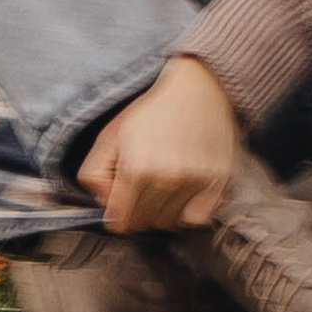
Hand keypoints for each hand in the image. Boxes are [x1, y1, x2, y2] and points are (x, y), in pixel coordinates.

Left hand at [77, 54, 239, 235]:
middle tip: (144, 183)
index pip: (120, 223)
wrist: (200, 87)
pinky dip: (188, 211)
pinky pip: (196, 220)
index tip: (122, 200)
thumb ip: (94, 173)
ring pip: (169, 223)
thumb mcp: (111, 134)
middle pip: (143, 224)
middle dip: (138, 209)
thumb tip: (104, 205)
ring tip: (165, 181)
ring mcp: (195, 182)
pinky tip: (184, 190)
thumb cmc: (153, 110)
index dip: (117, 213)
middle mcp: (167, 178)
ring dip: (163, 210)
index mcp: (136, 167)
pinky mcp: (217, 182)